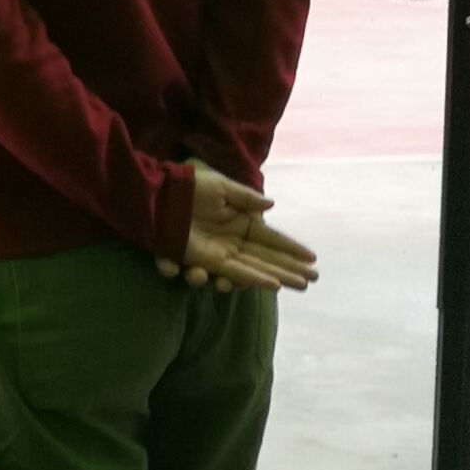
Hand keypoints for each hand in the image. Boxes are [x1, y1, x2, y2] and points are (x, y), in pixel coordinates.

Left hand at [176, 164, 318, 292]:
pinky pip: (217, 273)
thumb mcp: (221, 186)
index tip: (313, 259)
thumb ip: (245, 197)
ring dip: (263, 279)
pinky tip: (231, 284)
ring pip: (245, 271)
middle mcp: (233, 241)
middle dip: (288, 271)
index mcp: (242, 223)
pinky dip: (232, 279)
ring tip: (279, 285)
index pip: (272, 239)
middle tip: (310, 282)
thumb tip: (272, 205)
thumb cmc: (189, 185)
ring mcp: (216, 253)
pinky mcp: (196, 259)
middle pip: (265, 260)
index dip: (291, 249)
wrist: (156, 191)